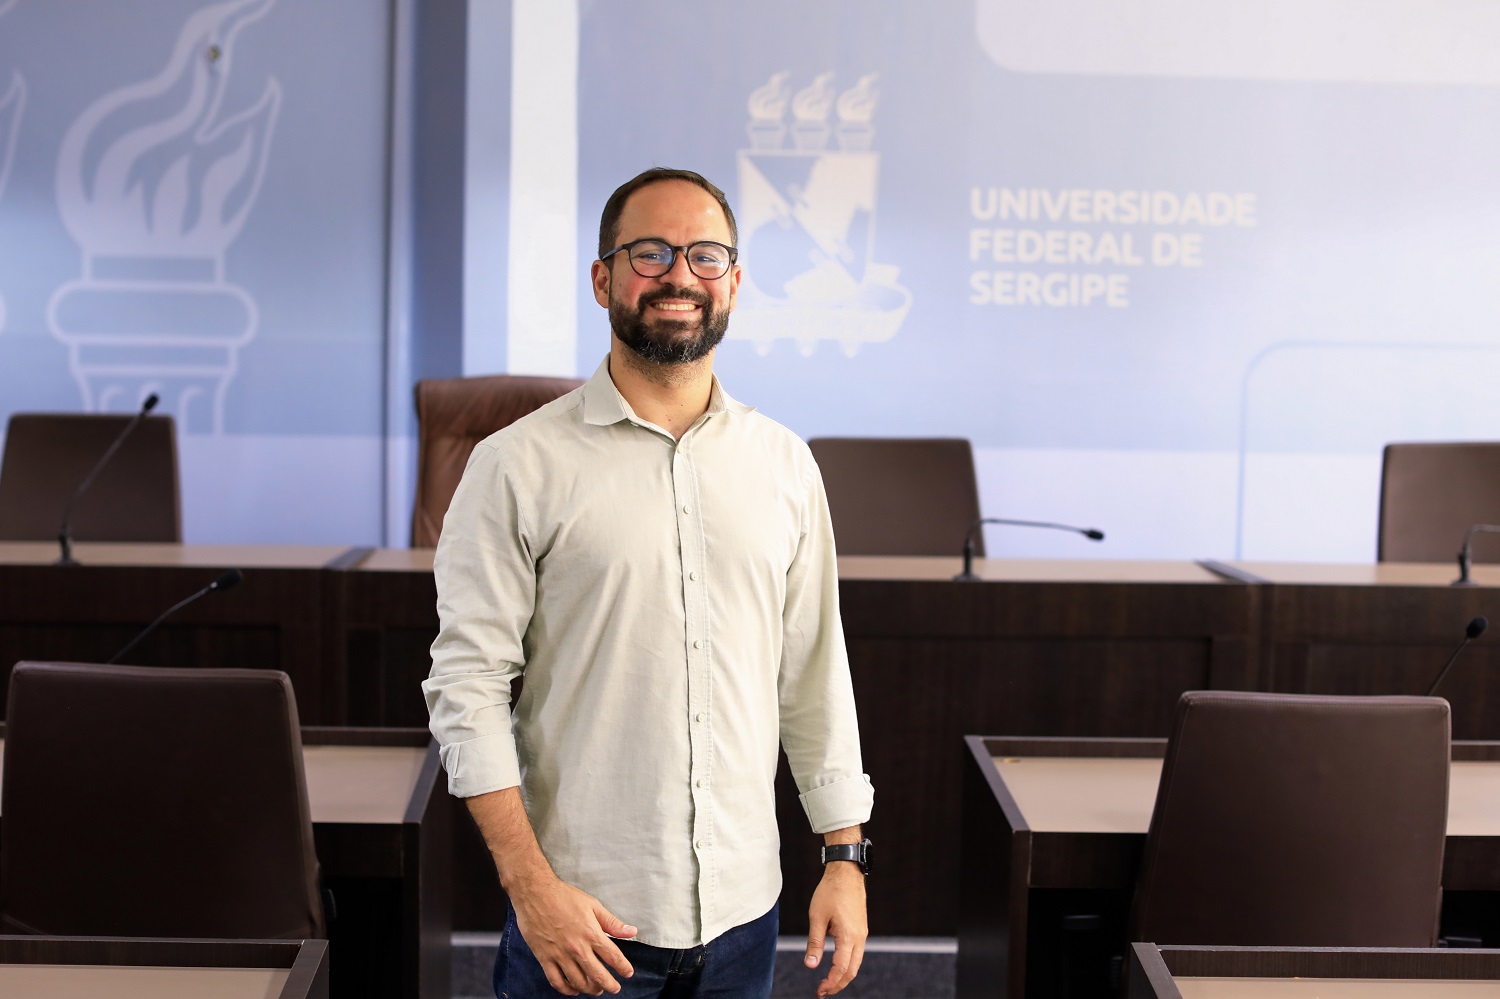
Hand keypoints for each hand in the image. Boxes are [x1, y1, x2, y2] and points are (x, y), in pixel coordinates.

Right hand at [511, 875, 636, 994]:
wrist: (536, 893)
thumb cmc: (564, 896)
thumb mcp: (593, 905)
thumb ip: (612, 923)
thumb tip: (632, 932)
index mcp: (591, 933)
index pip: (613, 957)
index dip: (623, 968)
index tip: (628, 973)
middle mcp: (577, 948)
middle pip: (597, 974)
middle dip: (609, 984)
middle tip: (615, 988)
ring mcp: (560, 955)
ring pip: (578, 981)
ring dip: (590, 989)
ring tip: (596, 990)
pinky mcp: (544, 958)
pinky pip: (556, 981)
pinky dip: (566, 990)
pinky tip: (573, 989)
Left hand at [804, 862, 867, 996]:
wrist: (846, 872)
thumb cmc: (830, 891)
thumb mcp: (817, 917)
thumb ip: (814, 943)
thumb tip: (810, 966)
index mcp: (849, 936)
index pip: (840, 969)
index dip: (830, 983)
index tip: (819, 991)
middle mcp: (859, 937)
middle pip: (852, 970)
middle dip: (838, 984)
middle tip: (823, 992)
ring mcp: (862, 933)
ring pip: (856, 962)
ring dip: (843, 975)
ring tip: (828, 982)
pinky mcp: (861, 928)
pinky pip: (856, 952)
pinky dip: (847, 963)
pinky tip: (835, 964)